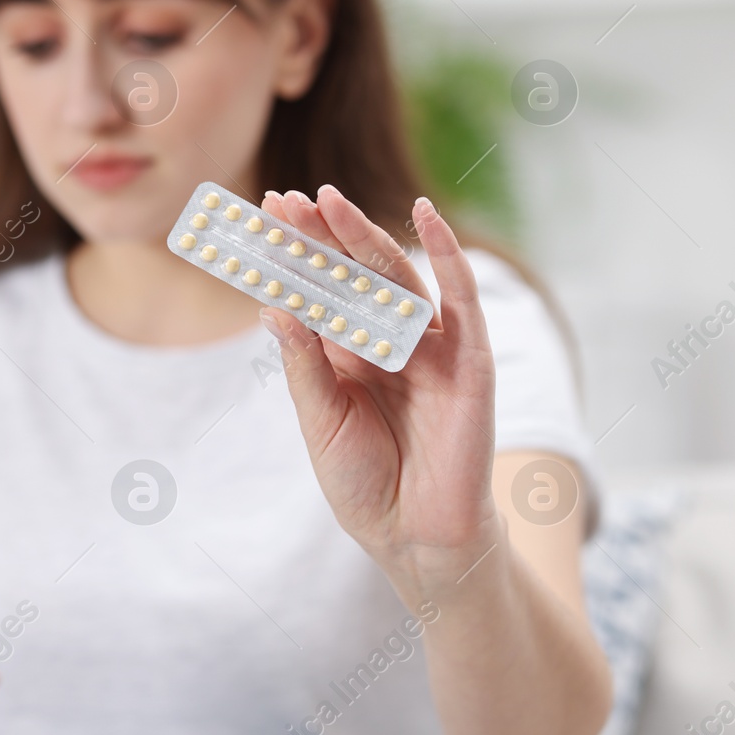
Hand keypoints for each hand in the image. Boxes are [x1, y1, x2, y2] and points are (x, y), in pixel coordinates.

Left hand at [258, 186, 499, 596]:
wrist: (414, 535)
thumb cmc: (364, 482)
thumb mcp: (321, 420)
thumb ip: (303, 363)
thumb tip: (272, 306)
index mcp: (348, 354)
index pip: (319, 291)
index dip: (295, 253)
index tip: (264, 212)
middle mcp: (388, 342)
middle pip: (352, 275)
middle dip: (320, 236)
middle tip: (287, 199)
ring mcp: (431, 347)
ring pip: (395, 278)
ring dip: (362, 237)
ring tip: (327, 202)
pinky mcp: (470, 359)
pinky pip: (461, 298)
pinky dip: (446, 255)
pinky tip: (424, 216)